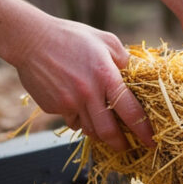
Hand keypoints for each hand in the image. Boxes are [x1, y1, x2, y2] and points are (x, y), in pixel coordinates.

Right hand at [11, 18, 155, 151]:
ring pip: (89, 130)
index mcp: (106, 76)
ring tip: (105, 128)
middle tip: (127, 146)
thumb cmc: (71, 37)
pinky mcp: (53, 107)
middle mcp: (88, 94)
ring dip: (100, 133)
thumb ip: (124, 59)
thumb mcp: (105, 40)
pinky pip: (72, 121)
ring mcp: (69, 103)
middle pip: (108, 132)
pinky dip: (79, 119)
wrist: (31, 39)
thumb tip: (137, 75)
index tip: (151, 142)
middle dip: (121, 144)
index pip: (131, 112)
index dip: (143, 131)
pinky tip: (79, 106)